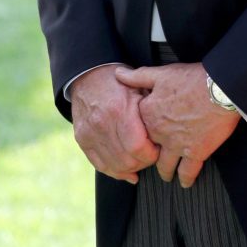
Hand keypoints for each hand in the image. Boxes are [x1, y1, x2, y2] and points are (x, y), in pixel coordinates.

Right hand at [70, 64, 158, 183]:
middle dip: (143, 163)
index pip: (138, 147)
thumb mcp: (138, 86)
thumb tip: (164, 133)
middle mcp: (102, 124)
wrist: (88, 75)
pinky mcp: (82, 140)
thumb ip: (150, 109)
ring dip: (131, 169)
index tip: (158, 149)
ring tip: (140, 160)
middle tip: (151, 155)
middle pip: (127, 160)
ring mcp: (90, 133)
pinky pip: (100, 165)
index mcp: (119, 109)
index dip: (152, 154)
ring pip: (114, 166)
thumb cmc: (119, 81)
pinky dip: (115, 171)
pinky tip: (127, 171)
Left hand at [116, 62, 239, 187]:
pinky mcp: (195, 153)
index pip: (136, 128)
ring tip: (166, 174)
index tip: (138, 136)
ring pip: (165, 165)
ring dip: (165, 171)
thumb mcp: (161, 73)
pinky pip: (187, 171)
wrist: (219, 89)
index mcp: (149, 113)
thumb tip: (118, 74)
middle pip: (149, 150)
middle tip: (151, 159)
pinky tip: (185, 182)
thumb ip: (138, 76)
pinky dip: (185, 179)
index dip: (137, 132)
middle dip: (149, 155)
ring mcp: (177, 145)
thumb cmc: (192, 78)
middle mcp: (159, 133)